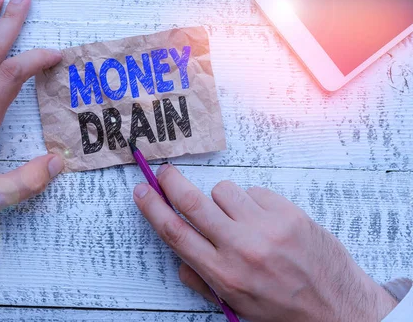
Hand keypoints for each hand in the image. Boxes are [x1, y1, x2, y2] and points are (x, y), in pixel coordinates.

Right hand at [133, 164, 396, 321]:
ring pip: (224, 190)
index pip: (175, 233)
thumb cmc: (283, 310)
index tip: (142, 191)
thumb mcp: (236, 306)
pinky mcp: (289, 213)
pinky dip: (252, 202)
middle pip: (193, 202)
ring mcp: (267, 227)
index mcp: (223, 274)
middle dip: (172, 182)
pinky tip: (264, 220)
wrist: (338, 308)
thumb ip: (203, 280)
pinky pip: (255, 191)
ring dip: (221, 199)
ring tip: (236, 217)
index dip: (152, 208)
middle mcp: (242, 248)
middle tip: (165, 172)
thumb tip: (180, 255)